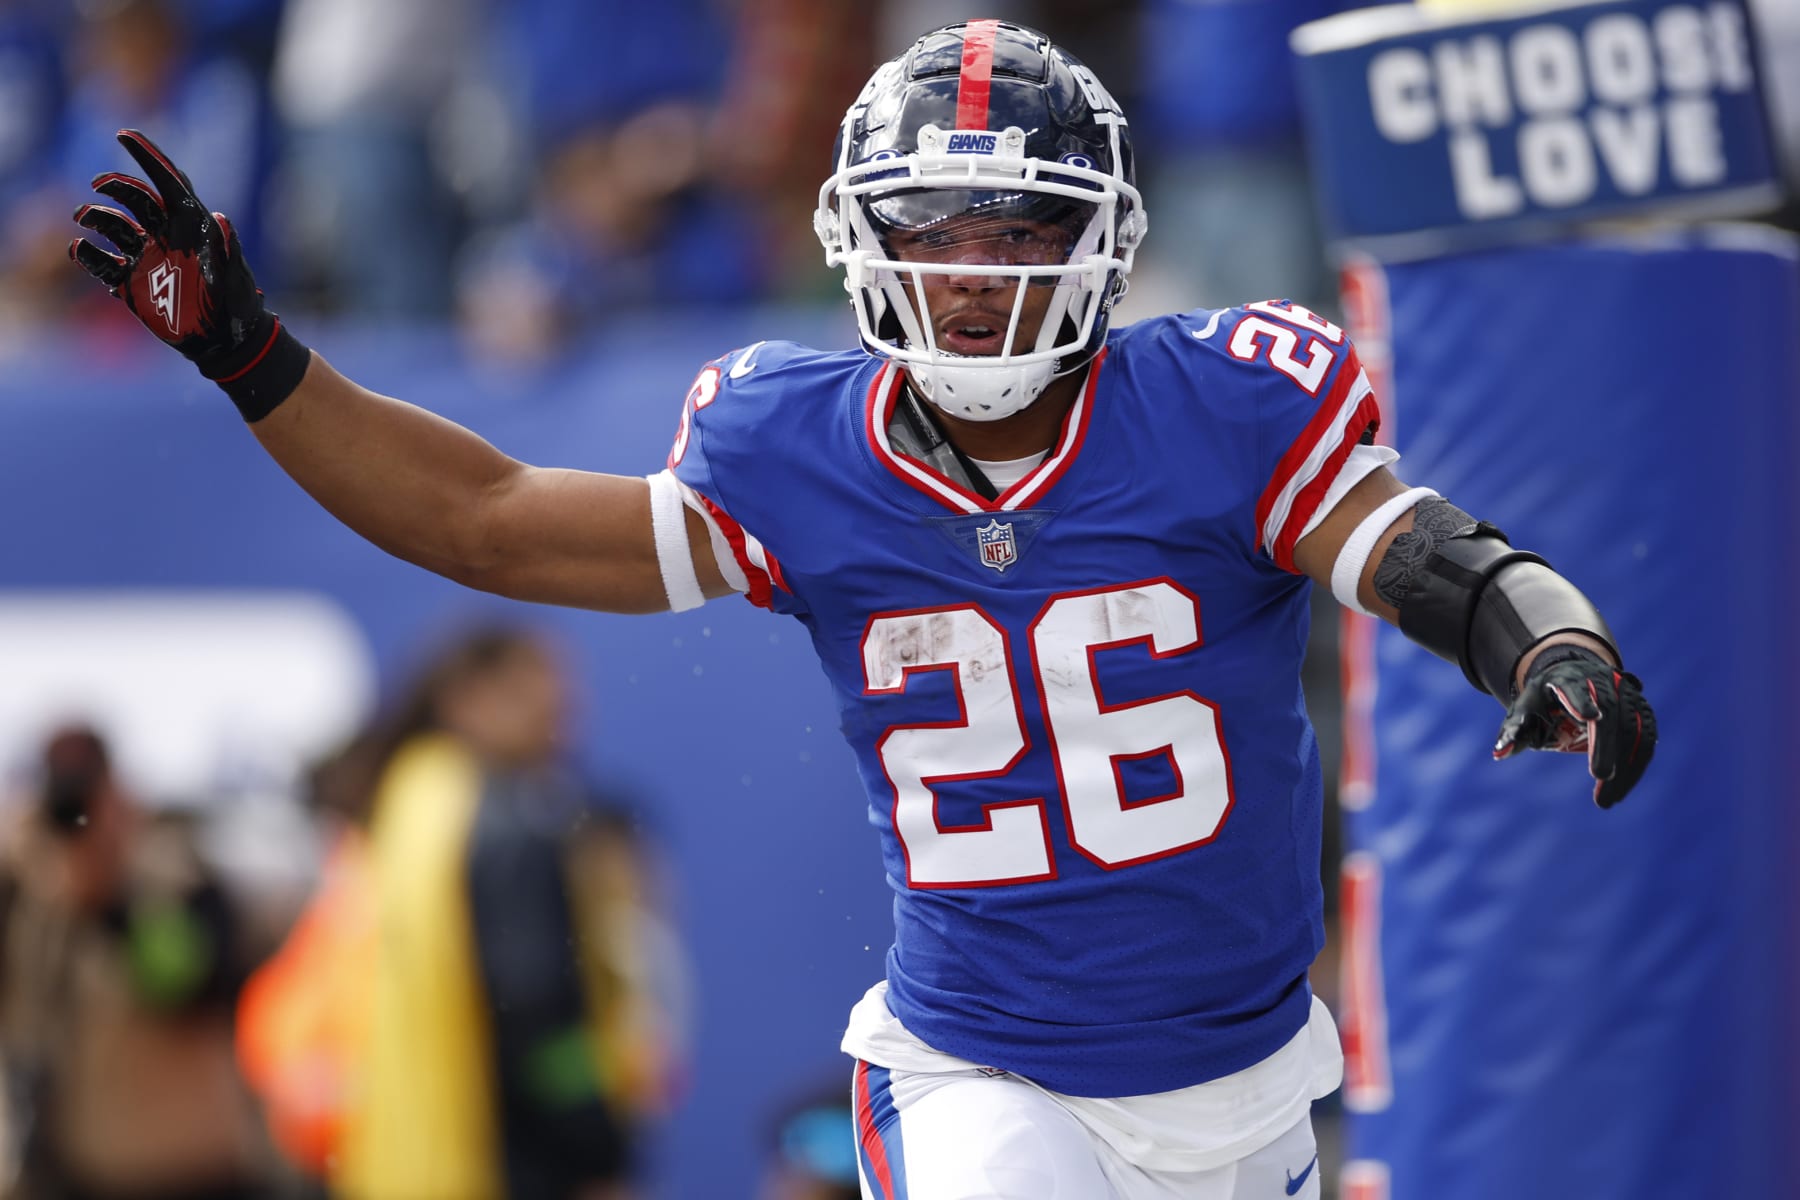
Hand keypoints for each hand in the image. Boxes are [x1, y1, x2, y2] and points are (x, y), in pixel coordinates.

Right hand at [69, 128, 274, 377]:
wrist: (226, 343)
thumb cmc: (238, 306)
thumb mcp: (236, 278)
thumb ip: (228, 249)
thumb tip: (221, 217)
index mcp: (192, 226)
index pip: (167, 183)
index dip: (148, 156)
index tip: (124, 133)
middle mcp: (165, 235)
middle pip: (135, 199)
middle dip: (117, 187)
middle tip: (99, 186)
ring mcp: (145, 256)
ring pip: (113, 226)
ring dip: (96, 218)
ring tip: (84, 218)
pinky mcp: (130, 282)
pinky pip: (100, 262)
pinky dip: (86, 254)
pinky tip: (78, 248)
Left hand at [1494, 647, 1655, 808]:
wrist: (1575, 679)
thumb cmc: (1544, 700)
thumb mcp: (1525, 710)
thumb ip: (1513, 731)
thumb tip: (1499, 753)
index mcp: (1567, 677)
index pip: (1575, 686)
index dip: (1582, 700)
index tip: (1590, 717)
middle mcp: (1602, 681)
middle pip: (1610, 710)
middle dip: (1606, 744)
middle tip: (1599, 776)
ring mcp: (1626, 694)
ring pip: (1633, 728)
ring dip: (1625, 764)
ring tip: (1606, 799)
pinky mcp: (1641, 711)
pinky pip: (1645, 739)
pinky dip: (1636, 766)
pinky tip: (1619, 790)